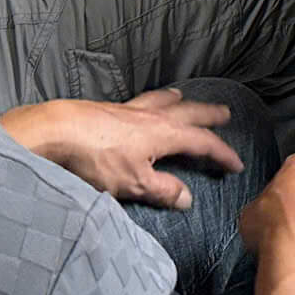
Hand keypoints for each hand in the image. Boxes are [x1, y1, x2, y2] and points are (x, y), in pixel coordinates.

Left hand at [1, 90, 242, 209]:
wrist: (58, 131)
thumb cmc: (97, 159)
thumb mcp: (134, 183)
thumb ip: (163, 190)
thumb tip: (187, 197)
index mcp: (164, 133)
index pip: (202, 143)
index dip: (221, 153)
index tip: (237, 163)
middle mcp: (152, 116)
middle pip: (188, 113)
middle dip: (208, 115)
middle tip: (225, 112)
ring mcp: (130, 109)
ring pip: (162, 100)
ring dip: (178, 100)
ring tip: (183, 96)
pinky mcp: (109, 109)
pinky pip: (141, 100)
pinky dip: (152, 99)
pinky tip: (144, 103)